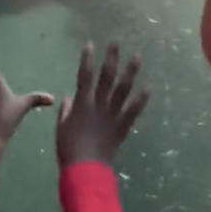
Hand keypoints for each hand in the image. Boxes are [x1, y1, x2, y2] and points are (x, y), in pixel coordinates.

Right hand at [56, 43, 150, 167]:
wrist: (86, 168)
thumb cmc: (68, 148)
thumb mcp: (61, 128)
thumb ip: (66, 111)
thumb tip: (69, 98)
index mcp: (82, 104)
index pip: (84, 76)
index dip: (87, 60)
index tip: (90, 44)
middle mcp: (99, 105)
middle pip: (106, 77)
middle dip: (111, 59)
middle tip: (116, 43)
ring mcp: (113, 115)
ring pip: (123, 89)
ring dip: (130, 72)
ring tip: (137, 57)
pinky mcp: (123, 127)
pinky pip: (134, 110)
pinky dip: (141, 99)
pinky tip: (149, 88)